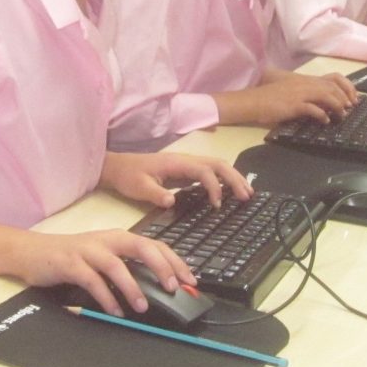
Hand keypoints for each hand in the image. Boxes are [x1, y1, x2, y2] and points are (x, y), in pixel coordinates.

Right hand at [13, 227, 195, 318]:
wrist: (32, 252)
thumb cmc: (72, 257)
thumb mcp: (104, 257)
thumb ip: (127, 267)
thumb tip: (156, 287)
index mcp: (120, 238)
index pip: (155, 244)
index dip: (174, 261)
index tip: (189, 279)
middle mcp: (108, 240)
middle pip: (142, 247)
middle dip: (161, 266)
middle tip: (172, 287)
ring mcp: (89, 250)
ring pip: (117, 265)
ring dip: (132, 287)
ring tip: (142, 306)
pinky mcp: (71, 263)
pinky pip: (92, 280)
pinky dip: (105, 297)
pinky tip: (114, 310)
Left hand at [100, 150, 252, 207]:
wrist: (119, 167)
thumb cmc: (129, 176)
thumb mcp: (138, 187)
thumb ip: (155, 194)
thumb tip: (172, 202)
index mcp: (177, 163)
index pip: (204, 171)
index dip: (214, 186)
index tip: (217, 205)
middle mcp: (186, 160)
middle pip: (218, 164)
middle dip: (235, 178)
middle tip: (246, 196)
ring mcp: (188, 165)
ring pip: (217, 166)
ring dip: (233, 177)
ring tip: (247, 193)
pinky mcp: (187, 171)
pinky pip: (211, 172)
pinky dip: (224, 180)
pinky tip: (231, 191)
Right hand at [228, 72, 357, 127]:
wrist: (252, 101)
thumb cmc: (269, 97)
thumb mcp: (290, 91)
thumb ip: (306, 94)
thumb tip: (322, 105)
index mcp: (305, 80)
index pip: (333, 78)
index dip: (347, 87)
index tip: (353, 98)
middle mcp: (304, 83)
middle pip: (332, 87)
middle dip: (345, 98)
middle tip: (351, 109)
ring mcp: (299, 93)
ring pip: (326, 95)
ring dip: (337, 106)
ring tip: (341, 116)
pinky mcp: (293, 104)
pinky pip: (313, 108)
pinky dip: (322, 115)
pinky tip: (325, 121)